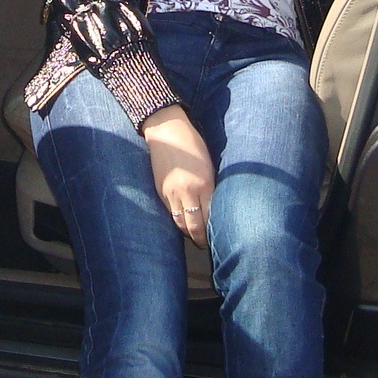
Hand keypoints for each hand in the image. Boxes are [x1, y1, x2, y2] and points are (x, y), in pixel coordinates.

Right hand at [142, 105, 213, 248]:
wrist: (167, 132)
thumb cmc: (193, 145)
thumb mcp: (209, 166)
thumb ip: (210, 188)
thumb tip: (213, 208)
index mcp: (203, 184)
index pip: (208, 218)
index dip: (211, 231)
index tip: (216, 237)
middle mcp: (186, 192)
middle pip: (192, 226)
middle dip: (199, 238)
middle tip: (205, 244)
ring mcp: (171, 193)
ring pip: (179, 222)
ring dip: (187, 232)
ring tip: (194, 237)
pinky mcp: (160, 191)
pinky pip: (170, 212)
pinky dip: (177, 219)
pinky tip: (183, 221)